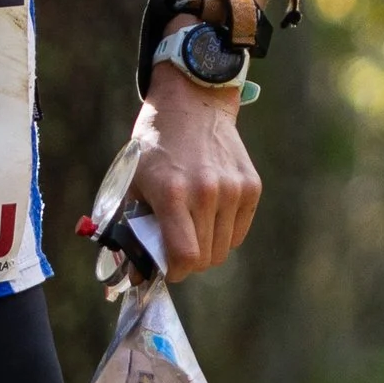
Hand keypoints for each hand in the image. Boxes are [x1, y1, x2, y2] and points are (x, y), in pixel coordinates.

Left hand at [134, 68, 260, 275]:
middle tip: (173, 246)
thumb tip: (136, 275)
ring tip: (189, 226)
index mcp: (173, 193)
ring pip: (223, 248)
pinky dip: (223, 233)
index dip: (173, 271)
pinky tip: (207, 214)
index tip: (164, 268)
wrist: (192, 106)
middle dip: (186, 261)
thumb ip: (132, 230)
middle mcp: (207, 193)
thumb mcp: (132, 184)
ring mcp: (234, 190)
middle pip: (204, 257)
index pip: (184, 256)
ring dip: (205, 247)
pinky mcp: (252, 187)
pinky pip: (238, 232)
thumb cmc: (154, 148)